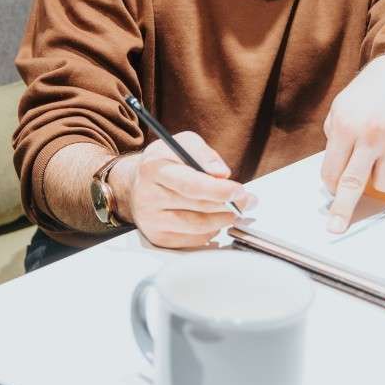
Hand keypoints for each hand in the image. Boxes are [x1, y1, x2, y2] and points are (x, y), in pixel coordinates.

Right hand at [118, 132, 255, 248]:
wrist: (137, 184)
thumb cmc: (165, 162)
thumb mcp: (182, 144)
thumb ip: (203, 154)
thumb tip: (222, 174)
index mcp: (154, 169)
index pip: (190, 184)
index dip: (218, 190)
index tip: (240, 191)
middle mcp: (148, 196)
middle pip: (198, 206)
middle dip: (229, 204)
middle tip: (248, 200)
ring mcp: (151, 220)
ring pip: (199, 226)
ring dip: (223, 219)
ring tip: (235, 210)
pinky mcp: (158, 238)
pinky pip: (194, 239)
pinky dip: (211, 231)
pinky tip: (215, 219)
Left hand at [320, 54, 384, 232]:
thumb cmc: (369, 95)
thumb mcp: (342, 107)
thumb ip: (335, 138)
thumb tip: (333, 176)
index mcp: (346, 124)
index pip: (332, 170)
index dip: (330, 185)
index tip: (329, 198)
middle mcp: (371, 133)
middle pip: (354, 184)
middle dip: (343, 210)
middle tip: (335, 227)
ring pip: (383, 184)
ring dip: (378, 177)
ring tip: (379, 153)